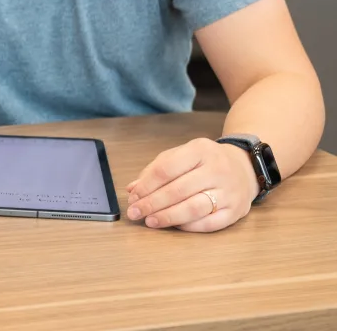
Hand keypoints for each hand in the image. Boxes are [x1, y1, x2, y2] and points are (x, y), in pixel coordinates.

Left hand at [126, 137, 260, 232]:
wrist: (245, 166)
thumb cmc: (205, 161)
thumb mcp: (181, 155)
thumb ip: (156, 169)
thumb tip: (132, 189)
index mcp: (200, 150)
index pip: (166, 169)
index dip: (146, 185)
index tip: (133, 197)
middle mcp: (217, 170)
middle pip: (178, 190)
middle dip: (152, 204)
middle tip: (135, 213)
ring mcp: (229, 191)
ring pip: (194, 208)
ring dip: (168, 217)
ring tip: (150, 221)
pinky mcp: (237, 211)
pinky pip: (210, 223)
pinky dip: (188, 226)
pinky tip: (173, 226)